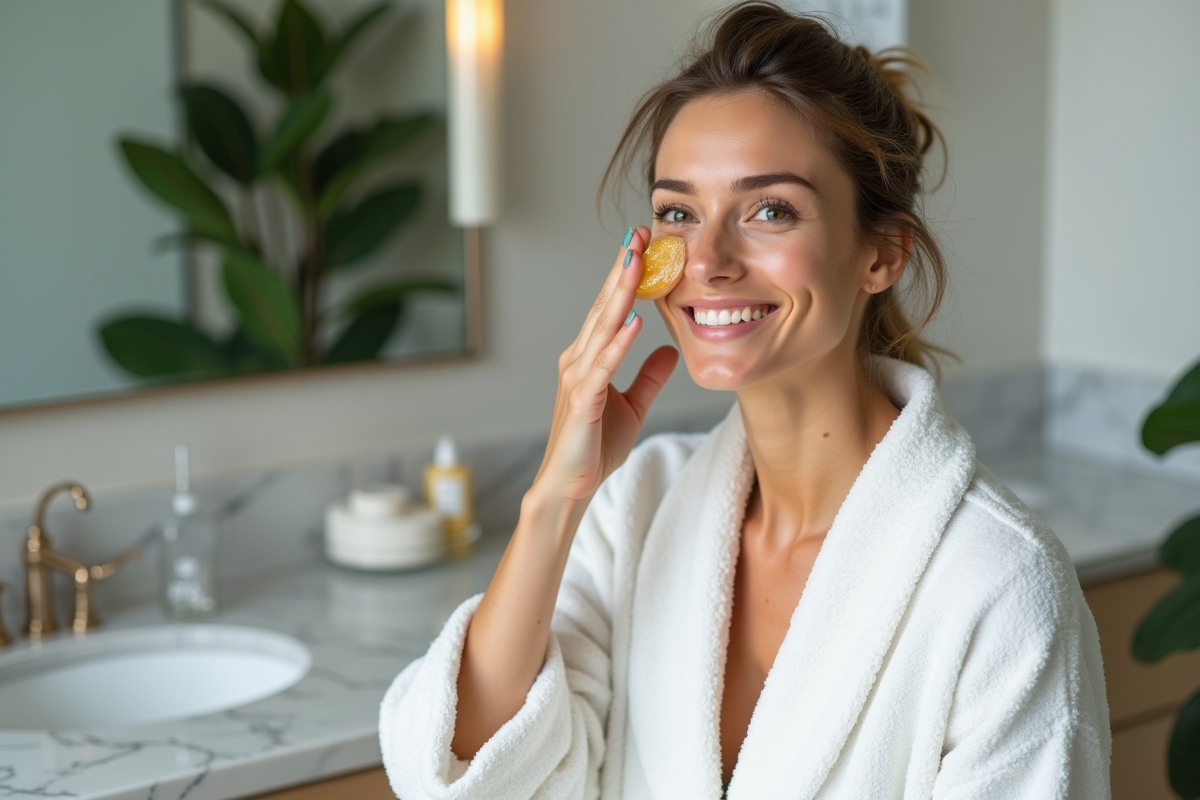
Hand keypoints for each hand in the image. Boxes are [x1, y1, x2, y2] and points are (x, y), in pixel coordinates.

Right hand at [532, 227, 678, 502]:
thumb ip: (649, 377)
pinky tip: (633, 322)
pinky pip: (603, 367)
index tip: (642, 243)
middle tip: (639, 233)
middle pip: (604, 306)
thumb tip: (670, 349)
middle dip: (622, 269)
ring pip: (602, 327)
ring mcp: (578, 378)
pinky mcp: (583, 402)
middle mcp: (578, 360)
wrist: (570, 487)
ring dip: (619, 293)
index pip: (610, 307)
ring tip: (636, 262)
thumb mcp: (633, 406)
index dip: (626, 275)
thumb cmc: (595, 448)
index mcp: (589, 358)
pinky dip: (618, 343)